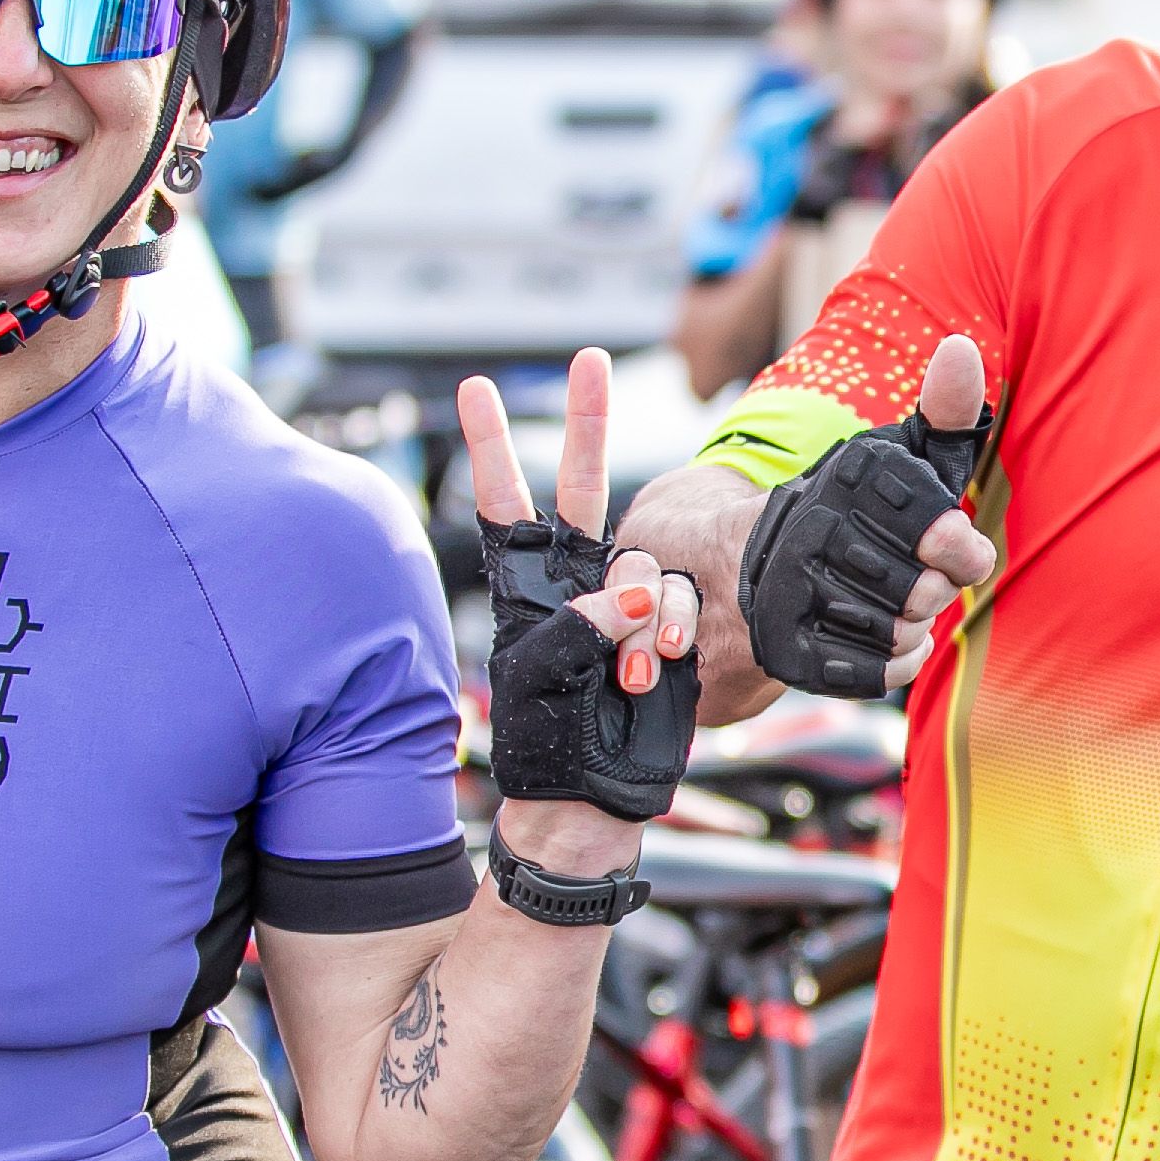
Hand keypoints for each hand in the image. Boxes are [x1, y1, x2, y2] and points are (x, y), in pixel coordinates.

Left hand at [464, 354, 702, 820]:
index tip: (476, 388)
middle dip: (587, 422)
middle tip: (589, 357)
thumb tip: (637, 594)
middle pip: (584, 487)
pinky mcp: (670, 631)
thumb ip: (582, 625)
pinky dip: (672, 636)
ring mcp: (628, 605)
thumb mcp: (540, 679)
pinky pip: (683, 604)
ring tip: (628, 680)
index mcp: (528, 586)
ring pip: (647, 559)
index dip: (492, 445)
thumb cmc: (545, 745)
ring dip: (645, 616)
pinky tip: (657, 675)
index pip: (505, 501)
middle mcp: (577, 582)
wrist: (591, 803)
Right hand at [738, 335, 999, 698]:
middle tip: (902, 576)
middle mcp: (812, 534)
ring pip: (903, 635)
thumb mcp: (893, 458)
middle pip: (928, 594)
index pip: (948, 536)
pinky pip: (876, 674)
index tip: (949, 548)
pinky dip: (886, 663)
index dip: (960, 551)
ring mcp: (793, 597)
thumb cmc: (843, 512)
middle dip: (928, 591)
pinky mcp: (786, 652)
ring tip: (877, 602)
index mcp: (847, 483)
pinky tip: (866, 635)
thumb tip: (962, 350)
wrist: (733, 571)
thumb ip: (943, 414)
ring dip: (906, 628)